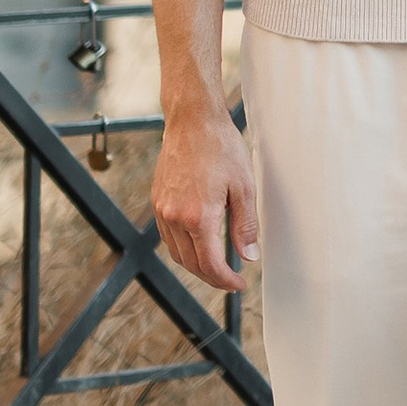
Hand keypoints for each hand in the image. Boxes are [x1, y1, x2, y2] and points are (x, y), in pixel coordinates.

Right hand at [149, 89, 259, 295]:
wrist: (192, 121)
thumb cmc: (221, 148)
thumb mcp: (244, 187)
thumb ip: (245, 226)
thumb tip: (249, 257)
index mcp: (198, 217)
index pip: (210, 264)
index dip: (226, 280)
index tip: (240, 284)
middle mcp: (175, 217)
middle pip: (191, 264)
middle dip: (212, 277)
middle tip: (231, 279)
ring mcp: (162, 210)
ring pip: (177, 253)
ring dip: (196, 265)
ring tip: (217, 265)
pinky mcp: (157, 201)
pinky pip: (168, 237)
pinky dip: (184, 248)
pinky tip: (199, 244)